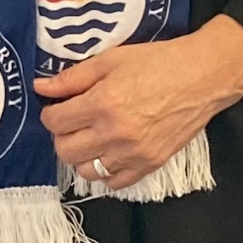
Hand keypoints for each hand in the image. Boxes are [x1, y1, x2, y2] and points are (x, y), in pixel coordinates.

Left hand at [34, 15, 242, 191]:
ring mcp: (133, 153)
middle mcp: (115, 133)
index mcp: (102, 103)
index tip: (57, 107)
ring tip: (91, 136)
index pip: (55, 122)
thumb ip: (72, 77)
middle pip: (65, 150)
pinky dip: (106, 171)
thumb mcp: (111, 59)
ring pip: (86, 170)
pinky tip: (110, 151)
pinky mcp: (150, 164)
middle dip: (62, 135)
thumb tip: (41, 87)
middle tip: (72, 121)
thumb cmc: (157, 61)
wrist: (202, 77)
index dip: (50, 113)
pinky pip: (115, 182)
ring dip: (82, 154)